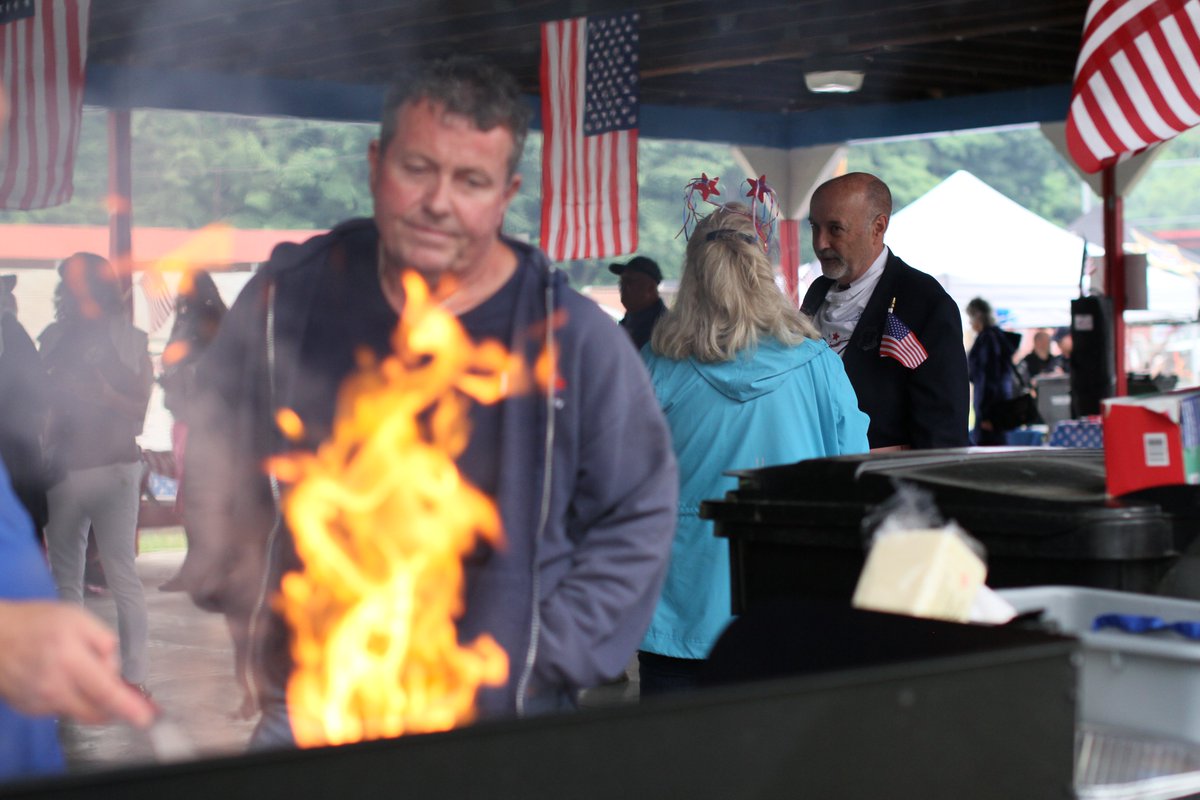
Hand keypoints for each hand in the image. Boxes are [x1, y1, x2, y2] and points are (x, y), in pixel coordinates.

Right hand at [0, 601, 155, 726]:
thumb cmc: (35, 623)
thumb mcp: (77, 618)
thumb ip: (104, 641)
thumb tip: (115, 667)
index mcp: (70, 660)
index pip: (105, 692)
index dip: (128, 707)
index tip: (145, 718)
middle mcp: (54, 686)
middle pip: (95, 712)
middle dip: (114, 707)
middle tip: (122, 694)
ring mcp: (39, 701)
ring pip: (79, 712)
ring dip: (90, 700)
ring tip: (80, 672)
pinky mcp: (30, 709)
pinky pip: (61, 710)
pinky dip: (70, 698)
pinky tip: (62, 678)